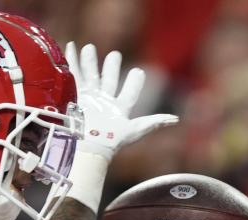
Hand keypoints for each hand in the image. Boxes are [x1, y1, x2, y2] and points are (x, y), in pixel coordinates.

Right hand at [64, 42, 176, 160]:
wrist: (90, 144)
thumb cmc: (113, 139)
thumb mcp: (136, 129)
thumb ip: (154, 122)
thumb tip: (175, 119)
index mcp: (120, 109)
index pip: (130, 92)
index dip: (134, 83)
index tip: (139, 71)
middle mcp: (105, 102)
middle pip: (109, 80)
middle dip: (111, 67)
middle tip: (115, 54)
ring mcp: (91, 98)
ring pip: (91, 75)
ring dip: (90, 61)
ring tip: (90, 47)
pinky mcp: (78, 95)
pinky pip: (76, 75)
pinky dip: (73, 60)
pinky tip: (71, 47)